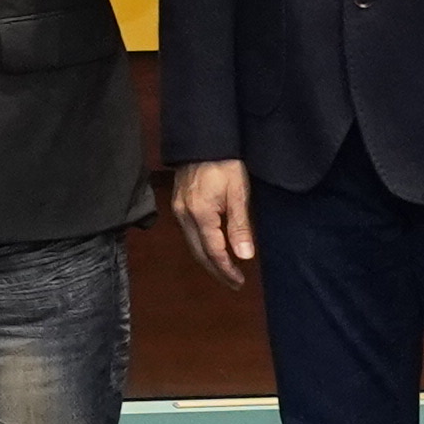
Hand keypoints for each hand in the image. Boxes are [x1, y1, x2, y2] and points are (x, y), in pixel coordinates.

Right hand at [172, 158, 257, 282]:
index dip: (226, 269)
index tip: (239, 281)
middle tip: (233, 283)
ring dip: (208, 260)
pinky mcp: (178, 204)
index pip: (213, 251)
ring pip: (192, 244)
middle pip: (199, 252)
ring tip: (225, 270)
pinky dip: (201, 246)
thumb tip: (245, 256)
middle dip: (216, 270)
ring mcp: (178, 210)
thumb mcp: (238, 194)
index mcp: (201, 214)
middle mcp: (185, 216)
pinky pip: (189, 233)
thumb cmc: (225, 164)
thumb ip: (240, 227)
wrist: (203, 140)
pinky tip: (211, 248)